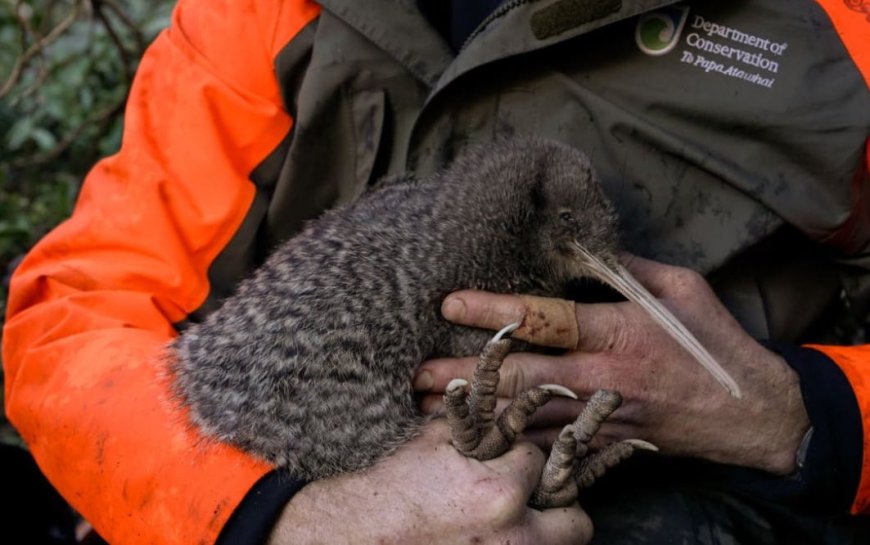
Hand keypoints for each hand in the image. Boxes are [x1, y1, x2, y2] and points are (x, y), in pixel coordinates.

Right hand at [267, 420, 591, 544]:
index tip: (513, 462)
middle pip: (575, 521)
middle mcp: (511, 535)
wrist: (362, 534)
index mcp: (498, 490)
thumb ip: (477, 416)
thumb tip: (507, 399)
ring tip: (519, 521)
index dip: (525, 459)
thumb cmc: (396, 485)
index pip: (540, 462)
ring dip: (546, 531)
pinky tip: (500, 536)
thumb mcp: (437, 440)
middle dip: (560, 505)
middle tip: (538, 499)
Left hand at [416, 255, 810, 474]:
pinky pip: (554, 443)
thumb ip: (628, 269)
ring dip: (479, 413)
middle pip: (521, 375)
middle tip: (418, 375)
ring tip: (430, 413)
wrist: (752, 414)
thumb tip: (584, 248)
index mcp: (619, 330)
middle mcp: (604, 375)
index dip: (494, 310)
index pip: (544, 318)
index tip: (449, 304)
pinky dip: (514, 442)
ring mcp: (603, 413)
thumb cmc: (715, 343)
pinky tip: (480, 441)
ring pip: (528, 415)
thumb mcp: (682, 288)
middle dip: (466, 376)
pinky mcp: (607, 439)